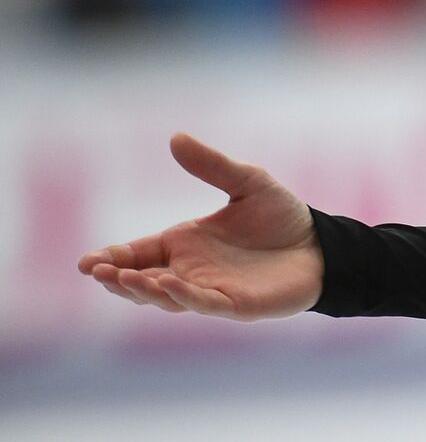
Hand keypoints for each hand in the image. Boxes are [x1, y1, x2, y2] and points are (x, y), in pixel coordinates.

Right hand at [77, 133, 324, 320]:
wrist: (322, 244)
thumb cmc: (282, 217)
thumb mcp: (246, 182)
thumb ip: (211, 165)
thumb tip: (175, 136)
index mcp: (187, 243)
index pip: (139, 253)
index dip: (113, 259)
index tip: (87, 263)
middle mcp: (192, 270)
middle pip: (143, 280)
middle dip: (118, 278)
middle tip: (96, 271)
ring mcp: (211, 290)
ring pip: (166, 297)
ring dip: (143, 290)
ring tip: (122, 278)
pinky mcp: (234, 305)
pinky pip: (203, 303)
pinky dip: (183, 296)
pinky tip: (168, 284)